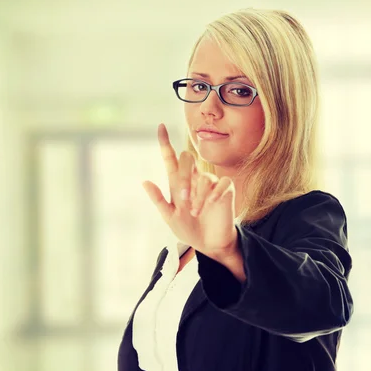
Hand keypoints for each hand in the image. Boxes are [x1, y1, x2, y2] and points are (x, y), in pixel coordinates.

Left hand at [142, 123, 237, 259]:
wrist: (209, 244)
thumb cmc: (189, 229)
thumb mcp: (170, 217)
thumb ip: (159, 200)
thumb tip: (144, 181)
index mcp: (178, 182)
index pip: (171, 158)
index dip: (165, 143)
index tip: (161, 126)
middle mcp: (194, 178)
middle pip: (187, 159)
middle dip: (184, 178)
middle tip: (183, 199)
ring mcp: (210, 183)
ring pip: (203, 177)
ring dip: (198, 197)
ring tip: (196, 213)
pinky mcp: (225, 190)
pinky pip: (220, 183)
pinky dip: (214, 194)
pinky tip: (210, 205)